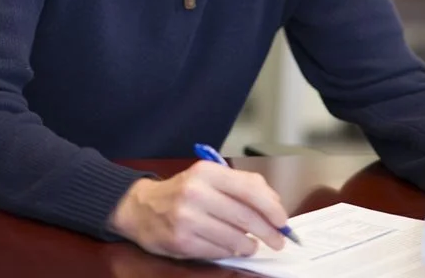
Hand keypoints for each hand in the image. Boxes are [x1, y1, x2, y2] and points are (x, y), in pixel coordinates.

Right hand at [108, 161, 289, 259]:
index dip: (271, 206)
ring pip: (234, 237)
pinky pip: (218, 251)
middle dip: (268, 231)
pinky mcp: (182, 241)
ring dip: (250, 244)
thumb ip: (240, 185)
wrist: (142, 207)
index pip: (249, 188)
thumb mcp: (208, 177)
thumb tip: (273, 203)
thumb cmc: (182, 191)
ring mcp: (187, 218)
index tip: (283, 219)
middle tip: (279, 239)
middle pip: (245, 216)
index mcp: (206, 171)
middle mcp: (196, 192)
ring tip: (253, 244)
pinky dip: (231, 251)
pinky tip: (233, 247)